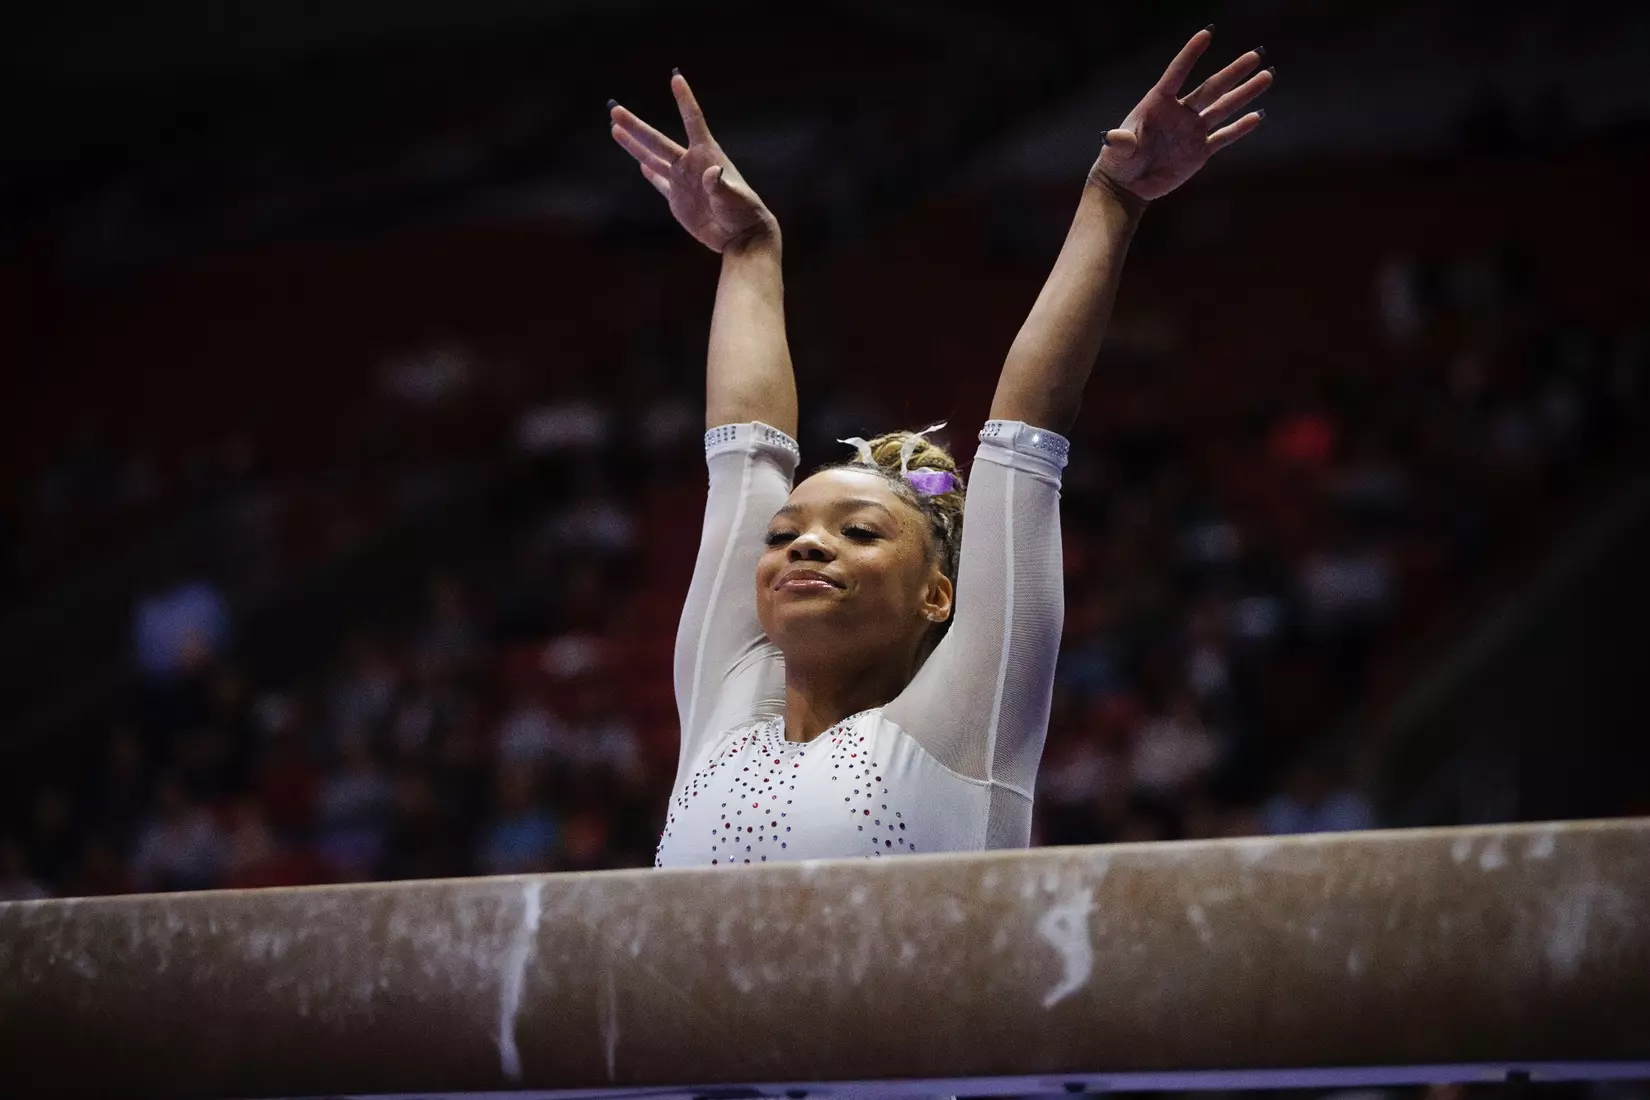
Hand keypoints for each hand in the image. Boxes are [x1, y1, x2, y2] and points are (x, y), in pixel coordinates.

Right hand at [608, 72, 774, 252]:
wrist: (740, 236)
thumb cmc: (743, 213)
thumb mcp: (734, 198)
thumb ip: (721, 186)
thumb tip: (712, 173)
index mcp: (706, 155)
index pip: (693, 120)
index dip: (684, 99)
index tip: (676, 78)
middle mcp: (690, 164)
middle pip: (657, 140)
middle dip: (635, 126)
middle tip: (615, 109)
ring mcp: (682, 181)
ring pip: (651, 158)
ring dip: (633, 145)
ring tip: (614, 128)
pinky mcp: (677, 199)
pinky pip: (659, 183)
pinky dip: (649, 173)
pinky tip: (639, 164)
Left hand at [1092, 29, 1271, 201]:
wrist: (1128, 184)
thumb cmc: (1118, 162)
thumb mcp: (1117, 151)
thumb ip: (1120, 142)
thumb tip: (1113, 137)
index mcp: (1158, 104)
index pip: (1177, 74)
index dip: (1190, 55)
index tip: (1207, 34)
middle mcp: (1180, 112)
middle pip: (1211, 88)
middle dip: (1233, 72)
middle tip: (1255, 55)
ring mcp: (1193, 130)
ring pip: (1223, 108)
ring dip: (1244, 93)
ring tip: (1266, 76)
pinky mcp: (1200, 151)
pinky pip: (1224, 137)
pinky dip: (1240, 128)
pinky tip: (1258, 116)